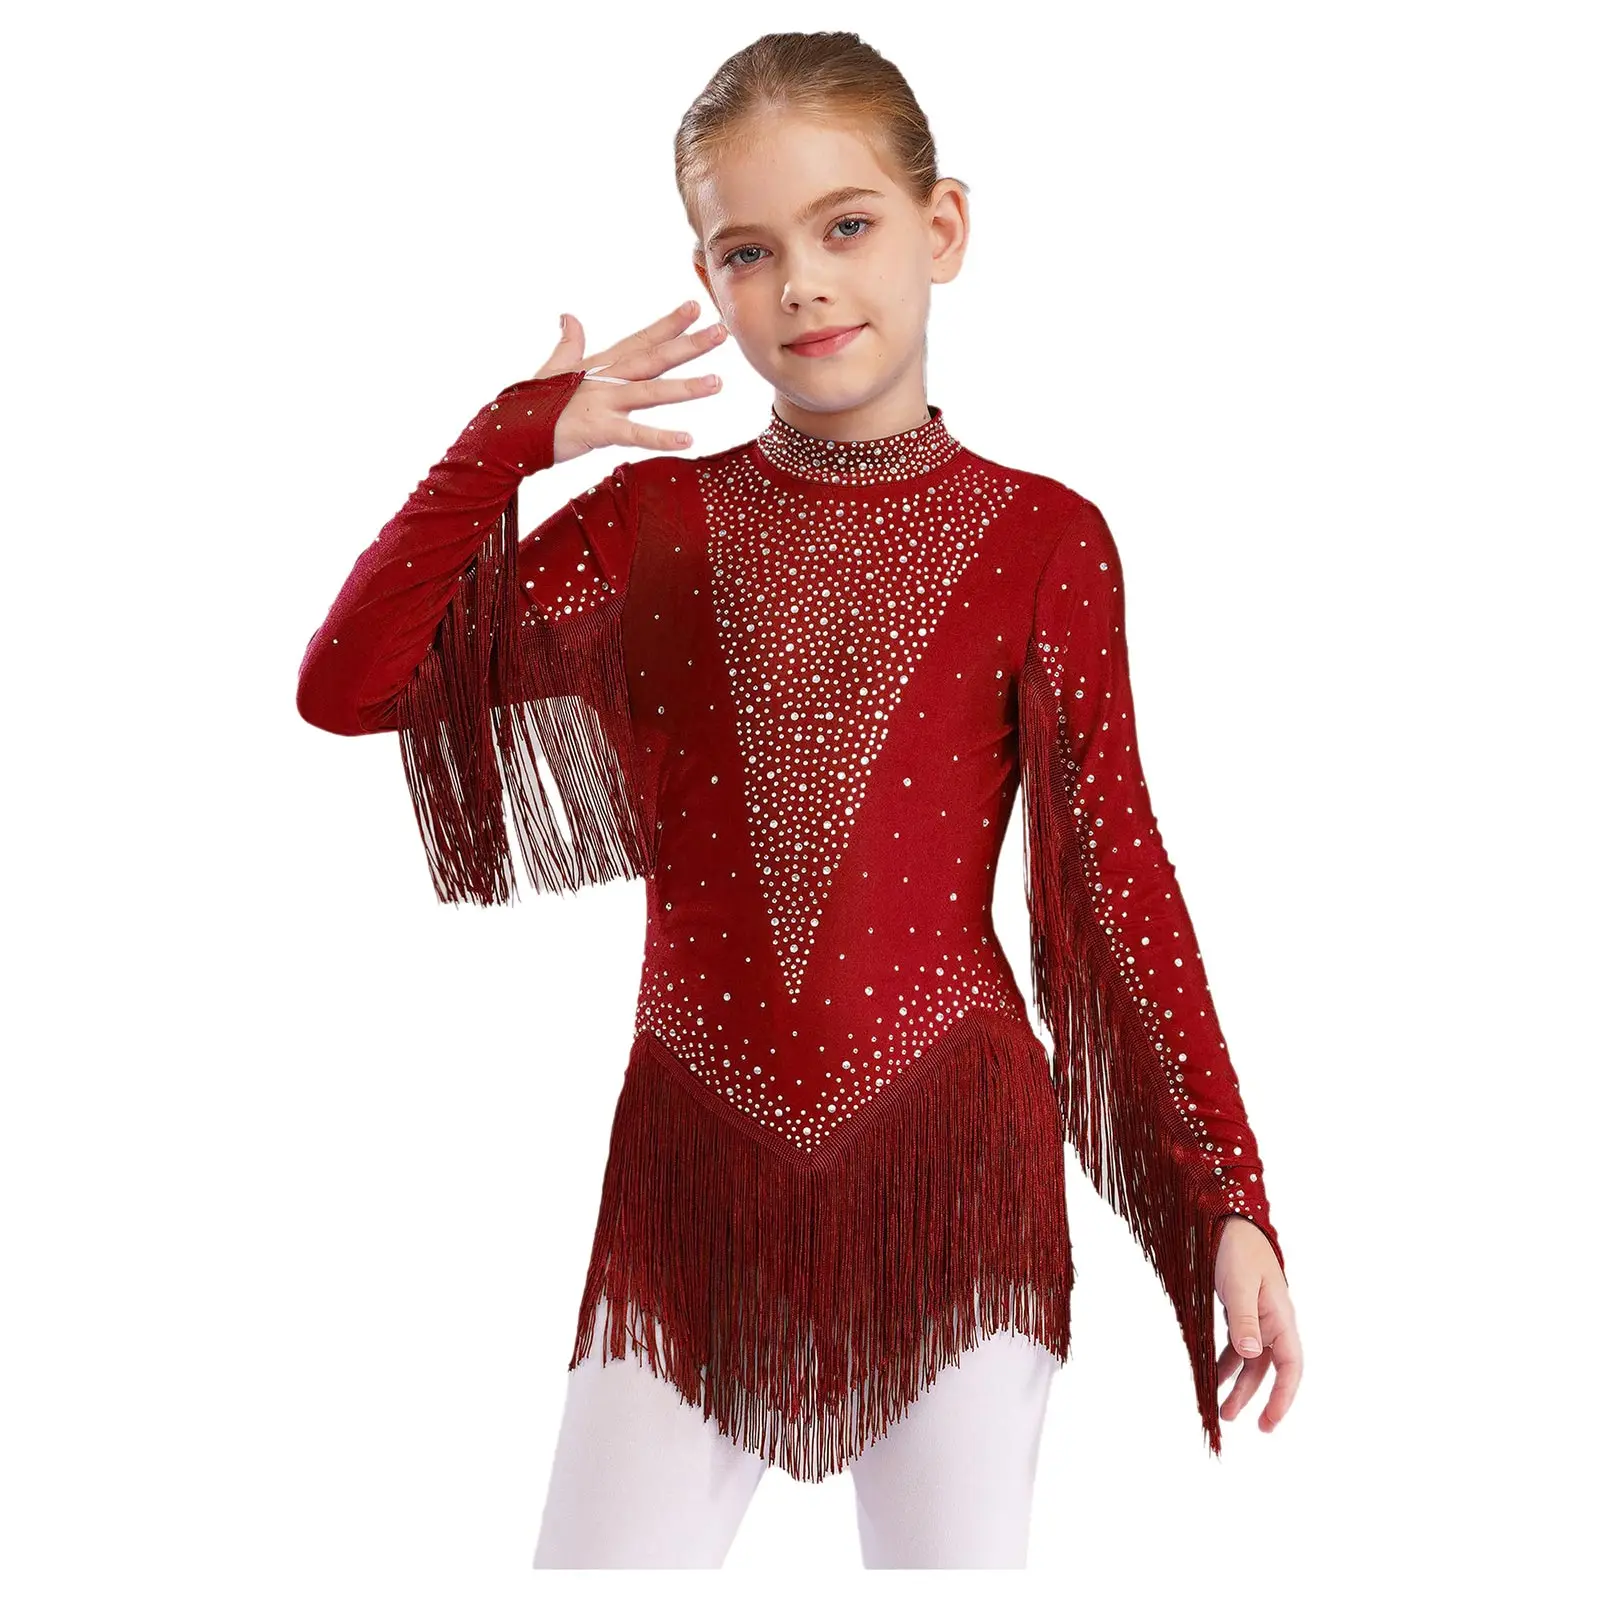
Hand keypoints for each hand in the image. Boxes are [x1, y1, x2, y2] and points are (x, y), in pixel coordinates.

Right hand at [532, 300, 728, 464]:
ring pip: (651, 391)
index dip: (668, 323)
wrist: (507, 431)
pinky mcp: (598, 429)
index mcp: (600, 365)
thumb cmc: (532, 404)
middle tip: (722, 331)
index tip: (694, 307)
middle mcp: (606, 378)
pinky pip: (635, 433)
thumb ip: (568, 344)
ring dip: (686, 387)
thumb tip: (568, 315)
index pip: (641, 339)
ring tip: (718, 382)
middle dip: (689, 344)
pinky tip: (688, 439)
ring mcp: (603, 402)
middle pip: (654, 357)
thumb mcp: (553, 369)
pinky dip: (661, 437)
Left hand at [1215, 1215, 1301, 1433]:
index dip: (1283, 1397)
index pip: (1291, 1366)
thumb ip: (1244, 1319)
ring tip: (1223, 1409)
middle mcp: (1274, 1321)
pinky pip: (1239, 1345)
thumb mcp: (1240, 1284)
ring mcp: (1258, 1316)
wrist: (1227, 1220)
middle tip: (1244, 1424)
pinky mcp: (1241, 1310)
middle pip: (1270, 1369)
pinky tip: (1214, 1375)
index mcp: (1281, 1317)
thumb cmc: (1238, 1248)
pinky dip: (1228, 1362)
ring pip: (1252, 1360)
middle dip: (1258, 1397)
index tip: (1269, 1422)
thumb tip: (1251, 1355)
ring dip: (1239, 1384)